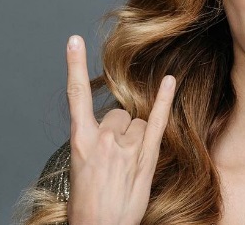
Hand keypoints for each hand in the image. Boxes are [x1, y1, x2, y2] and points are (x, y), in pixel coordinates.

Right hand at [65, 35, 175, 224]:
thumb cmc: (88, 204)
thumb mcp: (80, 168)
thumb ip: (95, 142)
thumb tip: (112, 128)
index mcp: (81, 140)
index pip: (76, 95)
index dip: (74, 65)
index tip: (74, 40)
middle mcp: (104, 138)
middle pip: (118, 113)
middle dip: (119, 130)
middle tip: (115, 159)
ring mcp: (126, 146)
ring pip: (137, 121)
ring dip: (136, 136)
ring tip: (129, 164)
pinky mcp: (146, 156)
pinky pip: (157, 121)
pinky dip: (165, 101)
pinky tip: (170, 81)